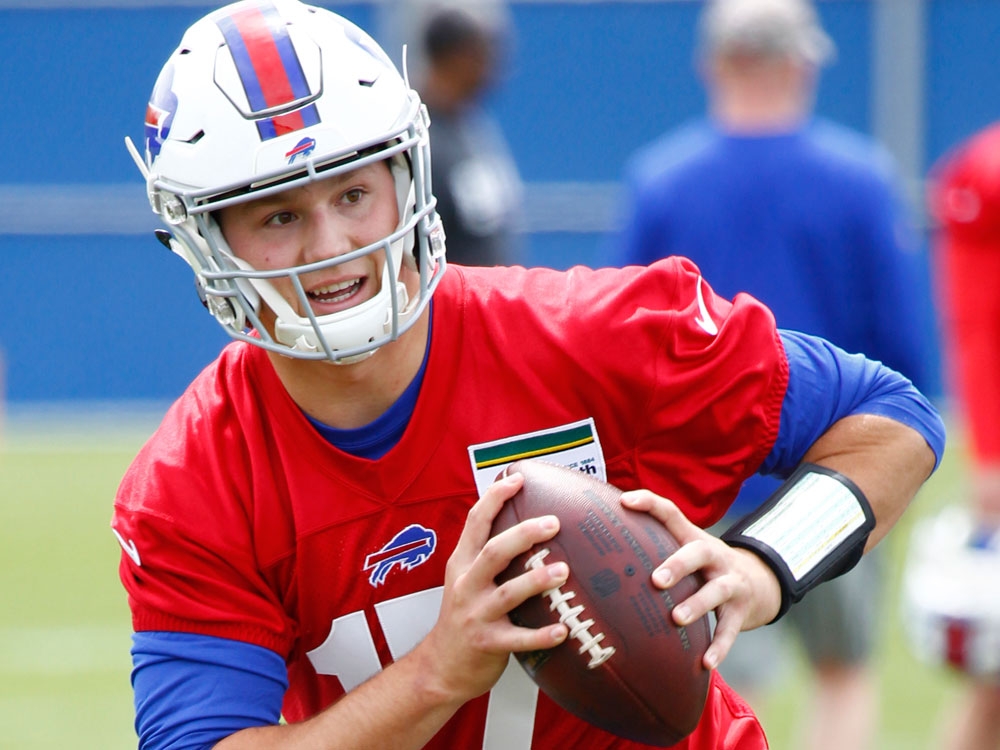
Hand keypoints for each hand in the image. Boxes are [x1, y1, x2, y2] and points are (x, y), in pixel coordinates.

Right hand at [419, 472, 570, 703]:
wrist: (440, 666)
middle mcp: (466, 585)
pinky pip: (518, 639)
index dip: (495, 498)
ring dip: (536, 581)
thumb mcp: (465, 578)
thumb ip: (486, 553)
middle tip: (554, 522)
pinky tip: (562, 630)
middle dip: (523, 534)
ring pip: (507, 593)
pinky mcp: (487, 644)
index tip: (518, 478)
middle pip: (493, 552)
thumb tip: (524, 522)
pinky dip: (540, 635)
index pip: (475, 522)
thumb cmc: (463, 617)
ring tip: (564, 571)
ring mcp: (475, 615)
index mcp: (462, 563)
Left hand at [619, 490, 781, 670]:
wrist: (760, 583)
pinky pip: (730, 629)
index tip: (625, 501)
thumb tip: (600, 548)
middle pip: (699, 552)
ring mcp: (731, 582)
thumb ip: (655, 546)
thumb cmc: (705, 568)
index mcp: (694, 538)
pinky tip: (705, 663)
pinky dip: (719, 646)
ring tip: (676, 618)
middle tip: (656, 580)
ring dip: (697, 604)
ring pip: (717, 590)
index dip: (649, 503)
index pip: (671, 513)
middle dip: (678, 565)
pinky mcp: (742, 610)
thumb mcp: (687, 550)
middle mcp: (715, 556)